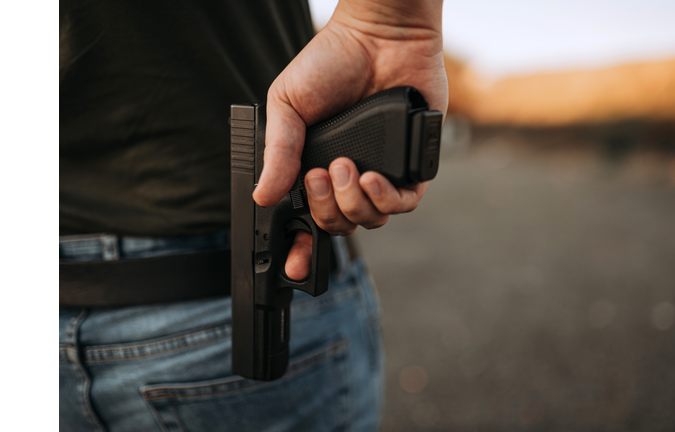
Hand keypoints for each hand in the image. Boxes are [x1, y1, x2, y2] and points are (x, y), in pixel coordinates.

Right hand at [254, 0, 447, 279]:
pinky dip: (385, 198)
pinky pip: (403, 204)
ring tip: (344, 168)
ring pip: (370, 220)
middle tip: (319, 176)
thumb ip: (278, 151)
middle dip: (326, 210)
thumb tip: (262, 195)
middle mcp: (348, 176)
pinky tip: (370, 178)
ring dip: (353, 203)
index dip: (299, 247)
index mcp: (316, 167)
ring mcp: (381, 173)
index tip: (291, 264)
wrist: (378, 37)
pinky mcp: (412, 167)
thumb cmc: (331, 63)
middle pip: (338, 225)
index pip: (308, 219)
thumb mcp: (288, 105)